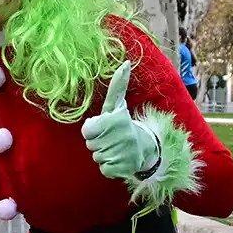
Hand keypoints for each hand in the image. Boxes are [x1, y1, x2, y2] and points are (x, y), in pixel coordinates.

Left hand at [81, 61, 159, 179]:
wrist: (145, 149)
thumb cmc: (123, 125)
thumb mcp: (117, 105)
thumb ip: (117, 86)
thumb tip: (126, 62)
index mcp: (117, 120)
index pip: (87, 131)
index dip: (93, 130)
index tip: (104, 127)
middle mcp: (121, 137)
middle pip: (90, 144)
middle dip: (97, 142)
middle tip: (111, 138)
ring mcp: (122, 154)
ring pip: (97, 156)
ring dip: (103, 154)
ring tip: (116, 148)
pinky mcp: (122, 170)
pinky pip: (104, 169)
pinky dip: (109, 166)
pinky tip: (119, 159)